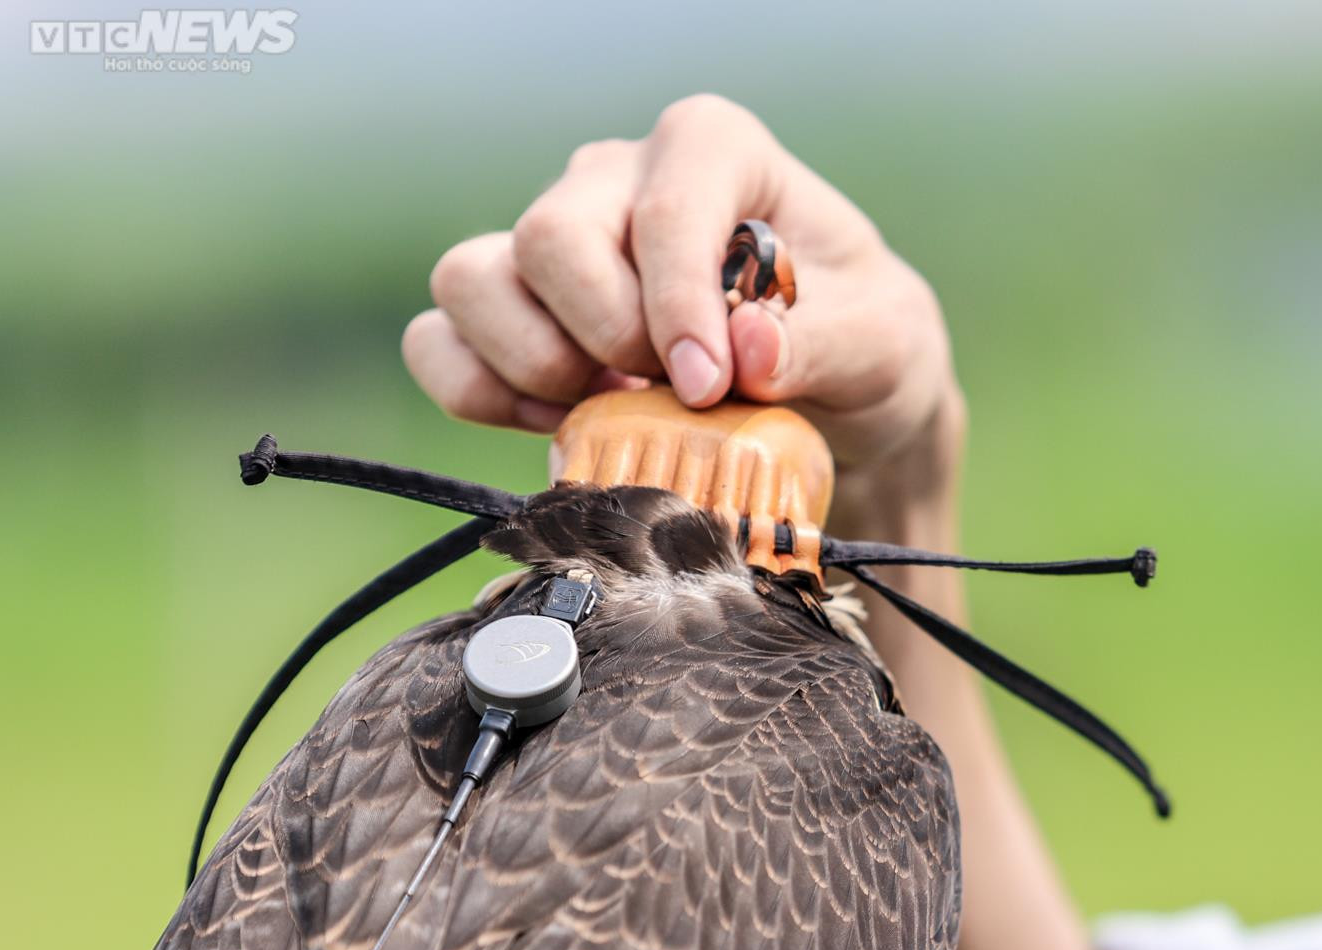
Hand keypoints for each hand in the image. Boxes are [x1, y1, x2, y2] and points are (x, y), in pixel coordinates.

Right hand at [403, 94, 963, 530]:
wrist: (835, 403)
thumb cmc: (862, 347)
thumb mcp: (883, 346)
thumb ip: (824, 344)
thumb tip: (743, 351)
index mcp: (714, 151)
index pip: (665, 201)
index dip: (676, 301)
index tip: (710, 384)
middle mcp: (617, 179)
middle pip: (552, 236)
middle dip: (608, 337)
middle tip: (674, 398)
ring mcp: (556, 245)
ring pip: (472, 279)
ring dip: (535, 366)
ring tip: (616, 409)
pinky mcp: (514, 315)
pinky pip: (438, 341)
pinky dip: (480, 393)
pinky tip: (561, 426)